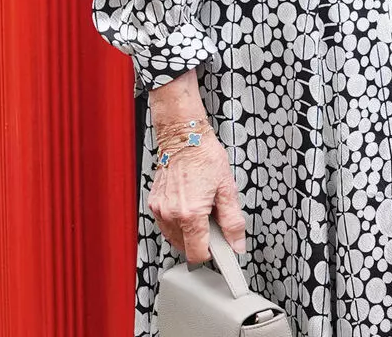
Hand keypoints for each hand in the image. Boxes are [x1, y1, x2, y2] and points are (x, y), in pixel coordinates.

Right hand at [147, 130, 246, 262]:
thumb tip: (237, 243)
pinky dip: (178, 222)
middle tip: (212, 220)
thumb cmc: (204, 156)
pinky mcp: (154, 204)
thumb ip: (233, 221)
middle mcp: (171, 214)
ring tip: (200, 209)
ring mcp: (160, 209)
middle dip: (200, 240)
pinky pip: (166, 225)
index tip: (219, 249)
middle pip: (185, 248)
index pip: (197, 254)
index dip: (212, 254)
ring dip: (188, 232)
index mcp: (191, 213)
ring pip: (174, 238)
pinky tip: (188, 206)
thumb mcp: (227, 189)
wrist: (184, 137)